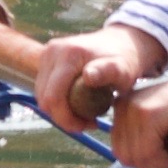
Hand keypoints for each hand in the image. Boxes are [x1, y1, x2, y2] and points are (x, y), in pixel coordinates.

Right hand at [23, 22, 167, 132]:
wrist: (120, 42)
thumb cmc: (125, 59)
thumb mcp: (122, 69)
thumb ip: (107, 72)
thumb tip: (88, 76)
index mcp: (68, 54)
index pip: (53, 97)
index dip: (67, 119)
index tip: (90, 124)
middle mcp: (52, 52)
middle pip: (45, 99)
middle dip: (64, 118)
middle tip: (89, 123)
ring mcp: (46, 55)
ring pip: (43, 97)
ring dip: (61, 112)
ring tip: (86, 115)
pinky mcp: (46, 60)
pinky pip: (45, 90)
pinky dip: (58, 102)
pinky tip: (79, 105)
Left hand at [108, 63, 167, 167]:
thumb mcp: (156, 118)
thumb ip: (140, 135)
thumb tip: (134, 162)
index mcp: (121, 107)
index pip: (119, 150)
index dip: (142, 165)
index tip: (164, 165)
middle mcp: (122, 106)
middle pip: (125, 156)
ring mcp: (134, 109)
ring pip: (138, 157)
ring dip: (160, 167)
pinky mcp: (149, 114)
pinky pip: (150, 152)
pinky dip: (166, 163)